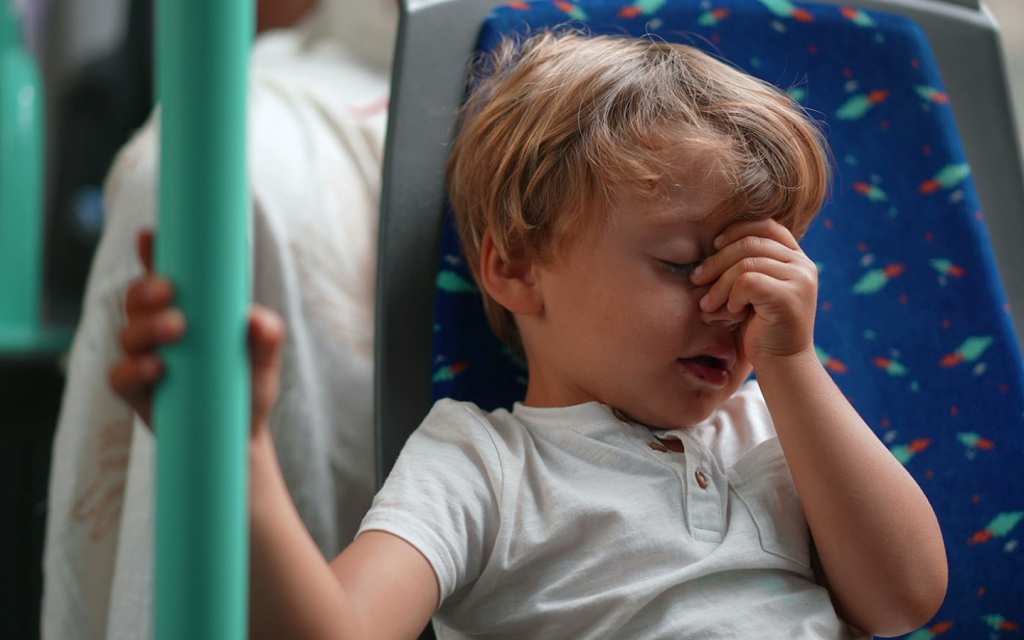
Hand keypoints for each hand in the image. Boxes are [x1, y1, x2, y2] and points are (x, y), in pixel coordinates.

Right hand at [109, 229, 286, 433]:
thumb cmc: (248, 389)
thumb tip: (257, 319)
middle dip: (148, 289)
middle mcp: (159, 330)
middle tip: (171, 292)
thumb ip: (267, 338)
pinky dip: (135, 369)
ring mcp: (143, 359)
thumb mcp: (265, 361)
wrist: (240, 438)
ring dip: (147, 326)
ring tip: (176, 328)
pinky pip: (120, 376)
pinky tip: (158, 367)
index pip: (164, 276)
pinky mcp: (136, 392)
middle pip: (137, 299)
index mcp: (188, 312)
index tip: (150, 235)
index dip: (153, 254)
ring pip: (127, 333)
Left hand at [689, 219, 817, 368]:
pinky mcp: (789, 296)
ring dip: (718, 284)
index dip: (735, 231)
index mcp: (796, 258)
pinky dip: (731, 296)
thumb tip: (712, 241)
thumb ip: (745, 265)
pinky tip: (730, 312)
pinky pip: (747, 281)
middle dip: (716, 260)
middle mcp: (803, 265)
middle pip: (750, 242)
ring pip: (745, 262)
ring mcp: (800, 279)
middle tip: (696, 279)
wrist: (782, 365)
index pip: (766, 225)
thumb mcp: (752, 291)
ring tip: (708, 305)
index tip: (713, 247)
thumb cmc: (760, 328)